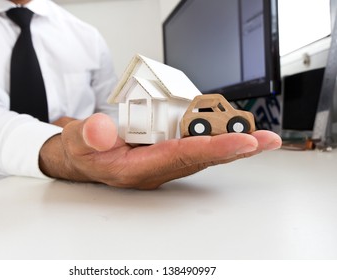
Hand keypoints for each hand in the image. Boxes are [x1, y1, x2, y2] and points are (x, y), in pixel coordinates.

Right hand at [39, 113, 281, 188]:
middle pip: (201, 158)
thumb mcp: (78, 142)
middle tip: (266, 140)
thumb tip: (103, 129)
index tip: (240, 141)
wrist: (83, 158)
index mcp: (137, 168)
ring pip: (203, 153)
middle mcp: (156, 168)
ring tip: (261, 136)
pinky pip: (196, 146)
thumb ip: (89, 136)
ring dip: (232, 144)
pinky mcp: (166, 152)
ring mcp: (163, 161)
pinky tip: (234, 131)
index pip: (179, 156)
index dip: (211, 148)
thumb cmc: (84, 151)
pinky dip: (217, 138)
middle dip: (235, 149)